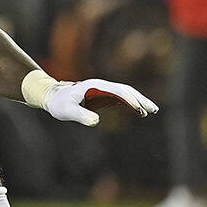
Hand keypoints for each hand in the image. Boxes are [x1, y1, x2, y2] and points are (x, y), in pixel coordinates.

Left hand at [42, 78, 158, 126]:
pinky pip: (120, 97)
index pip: (117, 91)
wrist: (53, 96)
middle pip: (125, 90)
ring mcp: (103, 89)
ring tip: (151, 111)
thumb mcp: (67, 111)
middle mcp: (101, 85)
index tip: (139, 109)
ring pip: (125, 92)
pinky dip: (131, 103)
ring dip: (139, 100)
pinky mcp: (102, 95)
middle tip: (153, 110)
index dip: (129, 100)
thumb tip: (96, 121)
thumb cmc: (59, 104)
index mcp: (95, 86)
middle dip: (140, 99)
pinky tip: (139, 111)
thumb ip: (80, 115)